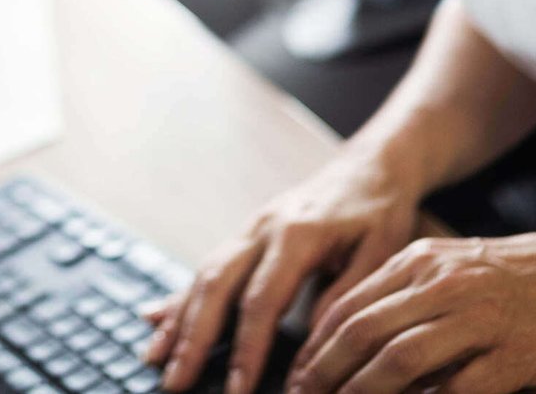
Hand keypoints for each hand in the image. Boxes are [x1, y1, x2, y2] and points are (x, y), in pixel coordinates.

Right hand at [144, 155, 423, 393]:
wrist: (370, 164)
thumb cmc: (379, 211)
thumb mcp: (382, 252)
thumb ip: (347, 296)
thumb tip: (314, 346)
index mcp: (296, 234)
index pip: (261, 300)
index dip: (246, 348)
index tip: (237, 390)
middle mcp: (262, 229)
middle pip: (215, 286)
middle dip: (192, 338)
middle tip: (174, 384)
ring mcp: (248, 229)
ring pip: (203, 276)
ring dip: (177, 320)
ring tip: (154, 361)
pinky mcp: (245, 235)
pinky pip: (206, 267)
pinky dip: (180, 297)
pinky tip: (155, 320)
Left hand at [286, 230, 535, 393]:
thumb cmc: (519, 276)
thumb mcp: (452, 267)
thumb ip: (405, 296)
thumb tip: (350, 340)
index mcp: (421, 261)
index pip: (349, 306)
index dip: (315, 347)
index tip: (294, 378)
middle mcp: (443, 284)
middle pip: (363, 332)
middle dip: (324, 374)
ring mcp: (479, 318)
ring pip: (400, 359)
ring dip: (362, 393)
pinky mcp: (515, 354)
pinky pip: (460, 387)